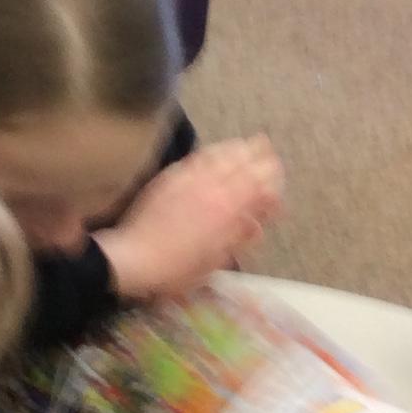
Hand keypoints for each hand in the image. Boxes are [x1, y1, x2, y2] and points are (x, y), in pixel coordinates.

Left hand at [96, 138, 284, 303]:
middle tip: (272, 160)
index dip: (273, 185)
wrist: (134, 256)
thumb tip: (256, 224)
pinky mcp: (172, 175)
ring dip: (241, 149)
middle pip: (245, 162)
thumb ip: (238, 237)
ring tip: (252, 145)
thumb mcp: (216, 260)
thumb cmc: (177, 267)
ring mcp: (191, 177)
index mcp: (227, 209)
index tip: (277, 191)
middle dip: (262, 160)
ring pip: (223, 153)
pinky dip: (216, 151)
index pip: (260, 185)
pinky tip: (220, 151)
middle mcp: (212, 187)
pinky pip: (200, 156)